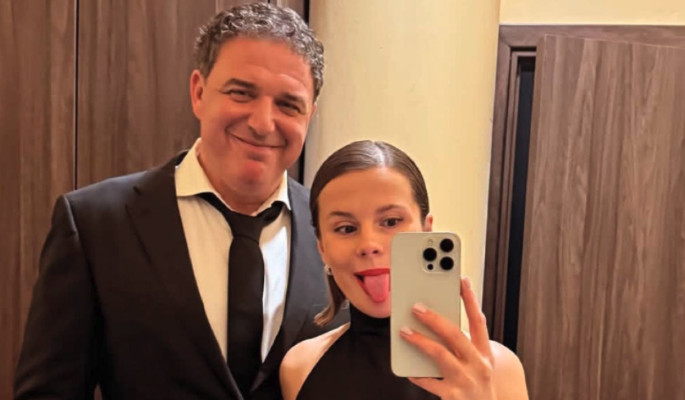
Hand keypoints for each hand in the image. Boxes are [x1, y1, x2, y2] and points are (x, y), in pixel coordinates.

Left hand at [400, 277, 495, 399]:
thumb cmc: (477, 385)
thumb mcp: (478, 364)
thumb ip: (463, 344)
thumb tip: (437, 321)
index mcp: (485, 353)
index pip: (478, 321)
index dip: (470, 300)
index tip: (461, 280)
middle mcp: (479, 365)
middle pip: (455, 335)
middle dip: (435, 319)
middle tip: (416, 307)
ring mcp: (466, 381)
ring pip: (440, 355)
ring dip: (420, 341)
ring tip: (404, 331)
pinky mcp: (453, 396)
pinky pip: (430, 381)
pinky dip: (418, 373)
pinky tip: (408, 368)